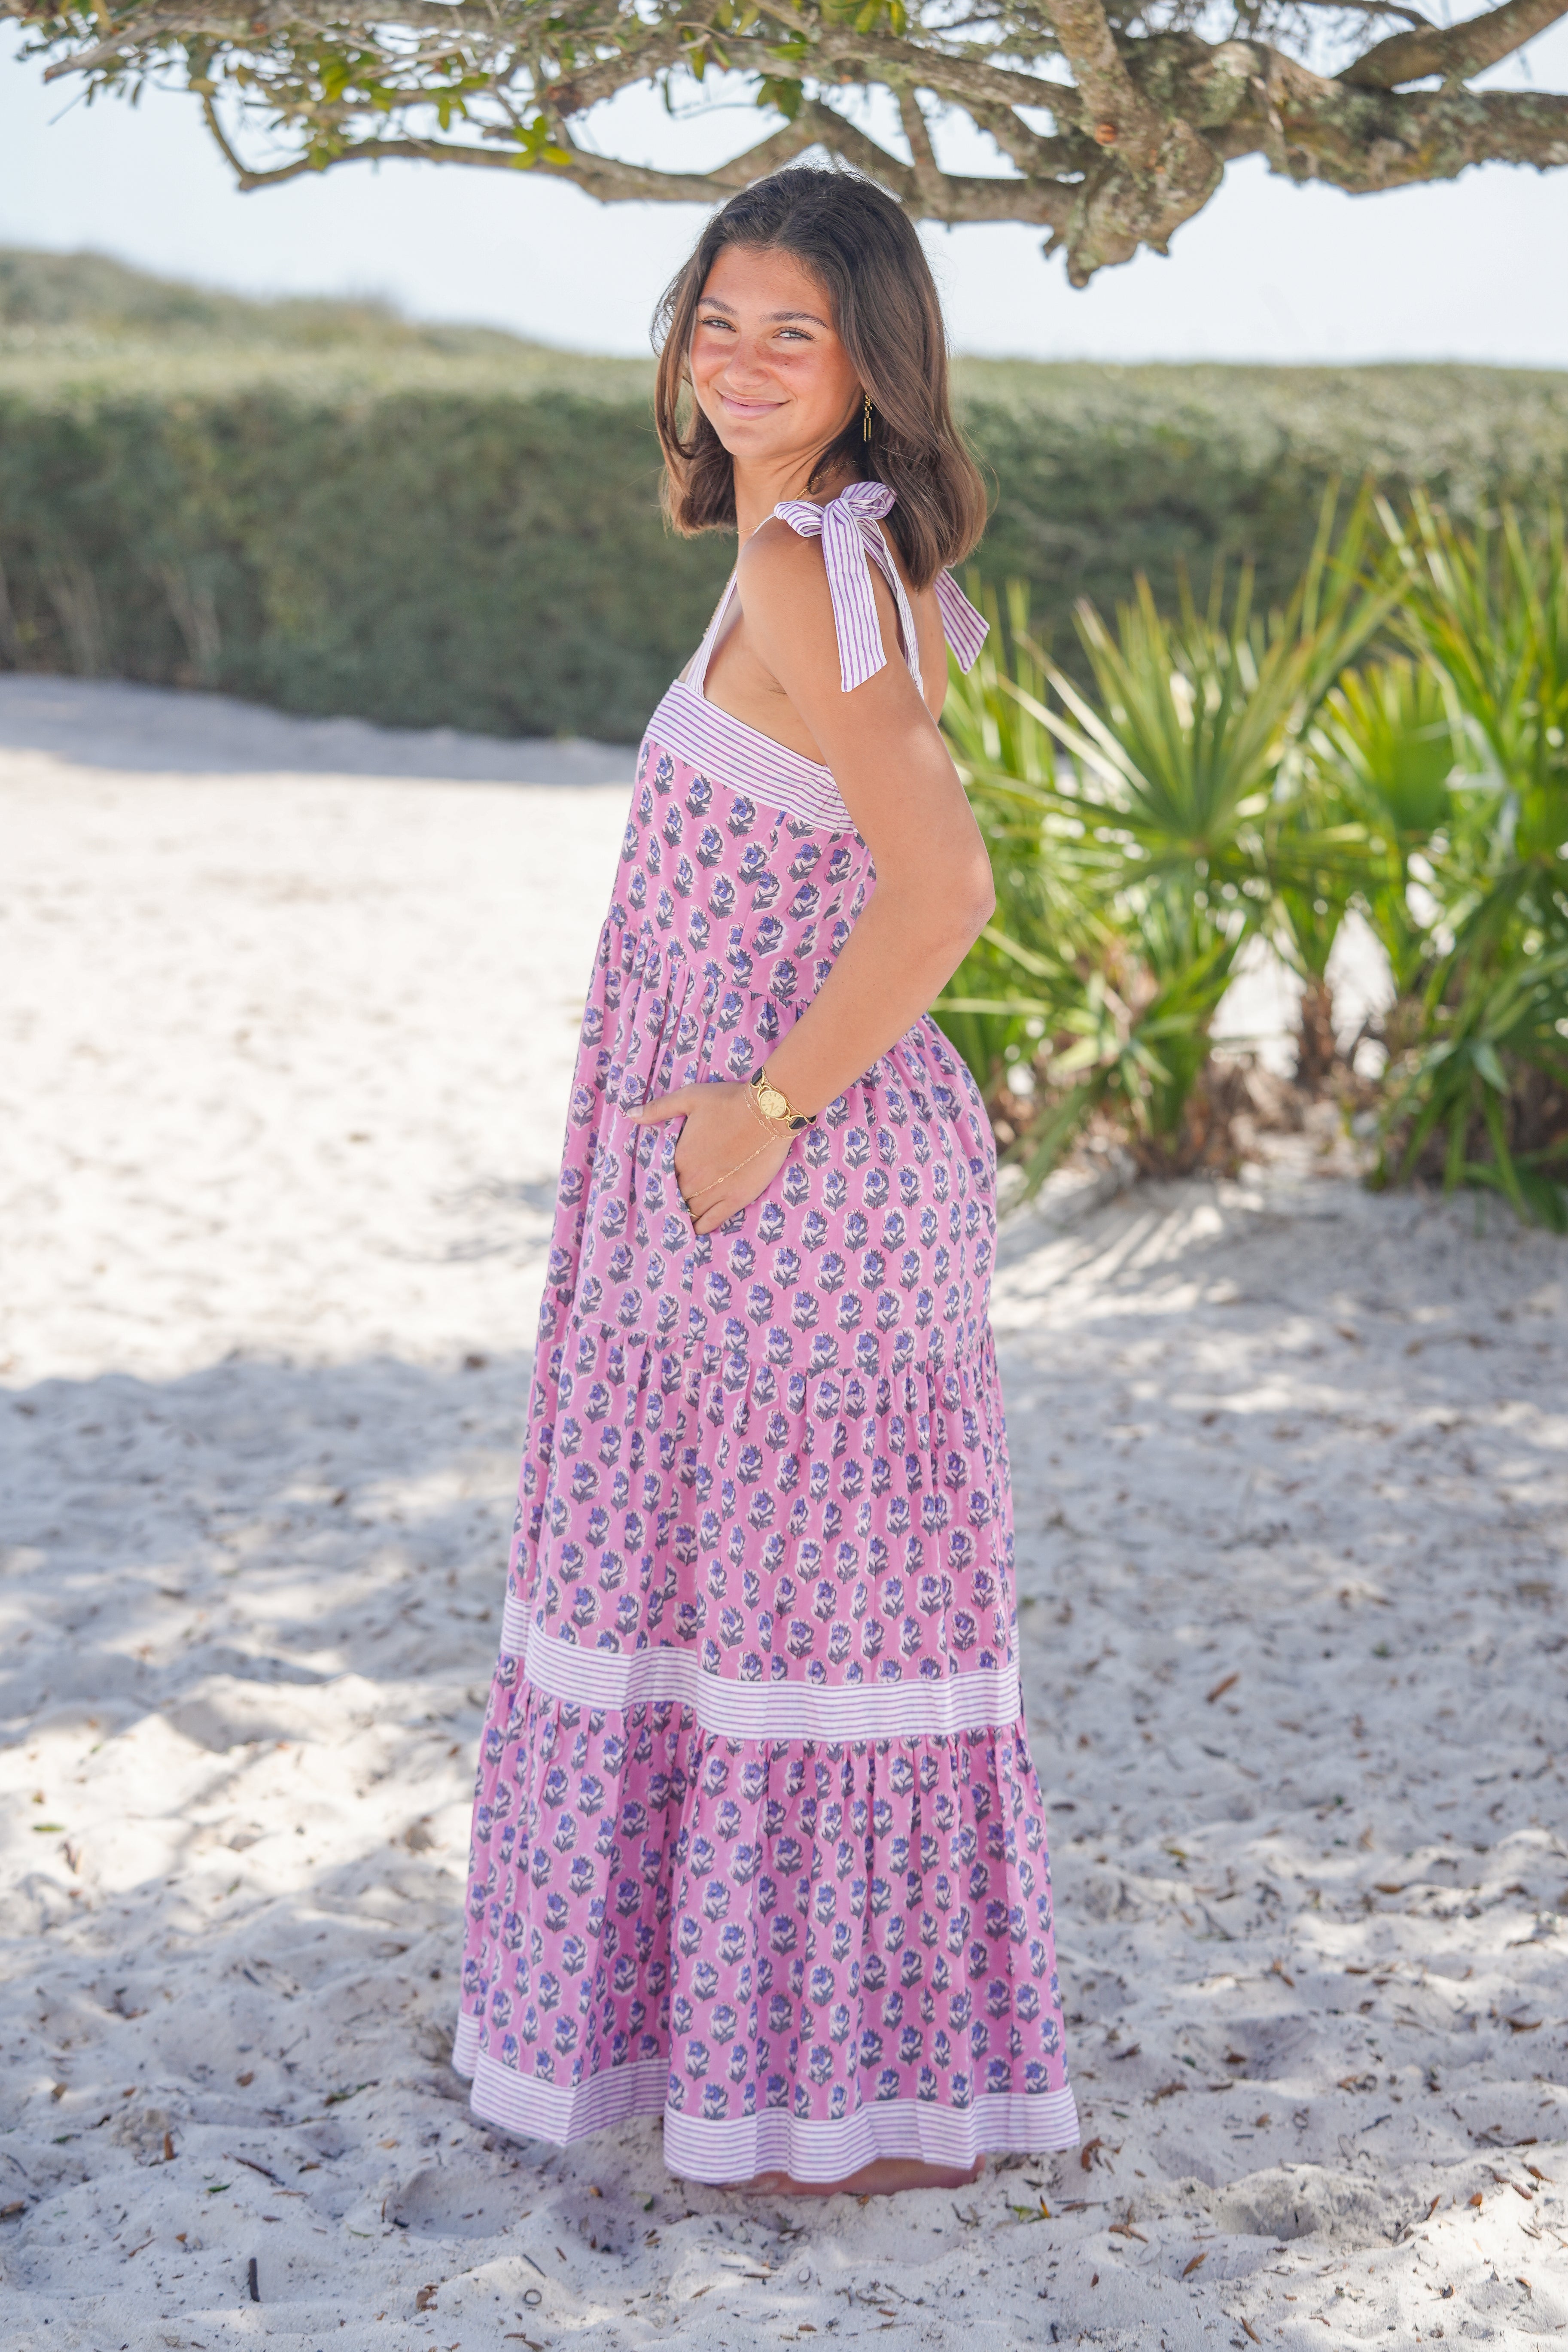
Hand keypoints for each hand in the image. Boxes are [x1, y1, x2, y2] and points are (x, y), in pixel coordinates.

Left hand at [632, 1080, 793, 1235]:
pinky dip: (701, 1227)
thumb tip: (630, 1114)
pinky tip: (696, 1229)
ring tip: (679, 1220)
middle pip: (675, 1198)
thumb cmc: (729, 1101)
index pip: (662, 1179)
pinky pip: (712, 1221)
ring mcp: (715, 1191)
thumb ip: (659, 1109)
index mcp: (680, 1157)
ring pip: (691, 1213)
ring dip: (684, 1216)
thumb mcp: (689, 1097)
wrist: (768, 1112)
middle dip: (671, 1201)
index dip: (661, 1183)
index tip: (660, 1185)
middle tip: (668, 1207)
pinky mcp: (736, 1198)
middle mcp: (694, 1178)